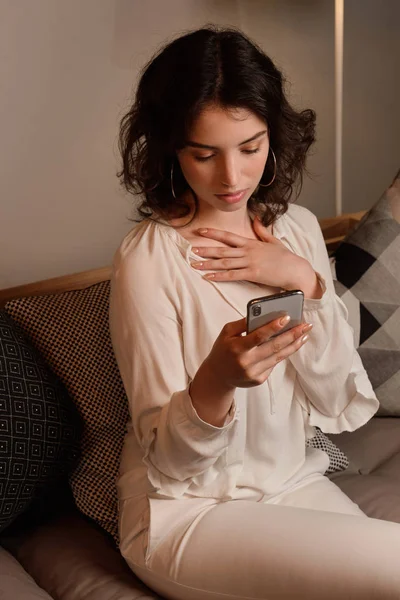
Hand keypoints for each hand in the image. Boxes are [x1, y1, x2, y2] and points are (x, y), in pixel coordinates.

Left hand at [190, 216, 316, 292]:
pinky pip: (232, 275)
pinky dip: (219, 276)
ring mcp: (250, 263)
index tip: (201, 231)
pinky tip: (208, 277)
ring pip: (224, 263)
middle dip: (206, 250)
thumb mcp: (273, 241)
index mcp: (251, 243)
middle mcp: (248, 252)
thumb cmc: (285, 257)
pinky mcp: (253, 274)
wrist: (295, 269)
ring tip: (194, 264)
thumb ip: (262, 231)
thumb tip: (257, 218)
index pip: (228, 236)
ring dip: (208, 263)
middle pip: (222, 250)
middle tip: (191, 250)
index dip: (214, 233)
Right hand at [203, 315, 311, 390]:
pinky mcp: (259, 380)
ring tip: (304, 334)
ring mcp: (254, 373)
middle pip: (274, 347)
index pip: (258, 337)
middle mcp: (246, 362)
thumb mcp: (226, 332)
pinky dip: (283, 353)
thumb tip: (263, 314)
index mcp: (237, 348)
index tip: (287, 317)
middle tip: (306, 325)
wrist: (218, 376)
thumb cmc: (223, 349)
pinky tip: (292, 344)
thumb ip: (243, 323)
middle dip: (292, 335)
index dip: (273, 327)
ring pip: (278, 357)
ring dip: (294, 344)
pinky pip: (274, 364)